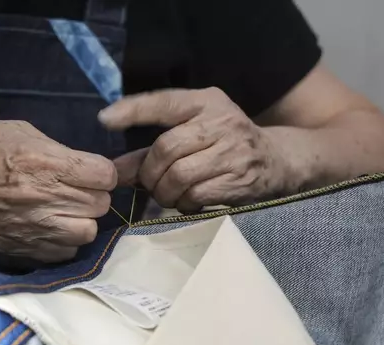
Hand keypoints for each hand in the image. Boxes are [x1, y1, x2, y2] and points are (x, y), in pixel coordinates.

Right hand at [0, 121, 116, 261]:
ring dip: (82, 220)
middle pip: (100, 204)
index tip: (90, 170)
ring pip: (87, 231)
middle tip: (76, 188)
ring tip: (66, 211)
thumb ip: (57, 150)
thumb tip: (81, 166)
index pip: (104, 176)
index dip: (101, 172)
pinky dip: (64, 240)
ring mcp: (36, 227)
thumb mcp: (19, 131)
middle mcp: (46, 199)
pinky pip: (65, 252)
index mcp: (47, 164)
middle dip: (93, 194)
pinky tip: (51, 227)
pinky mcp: (24, 249)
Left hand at [100, 88, 294, 212]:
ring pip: (178, 176)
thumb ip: (153, 149)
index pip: (164, 101)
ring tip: (168, 193)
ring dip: (164, 191)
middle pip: (166, 148)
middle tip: (150, 183)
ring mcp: (233, 151)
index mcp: (206, 102)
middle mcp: (221, 121)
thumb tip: (114, 170)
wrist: (278, 161)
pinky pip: (195, 196)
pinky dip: (183, 203)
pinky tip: (188, 201)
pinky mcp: (240, 180)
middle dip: (149, 172)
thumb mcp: (193, 133)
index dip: (133, 110)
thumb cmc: (224, 144)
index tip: (105, 119)